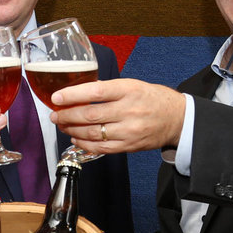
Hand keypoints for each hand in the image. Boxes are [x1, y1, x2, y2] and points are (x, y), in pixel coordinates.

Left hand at [51, 78, 185, 153]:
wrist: (177, 118)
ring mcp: (129, 130)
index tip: (57, 97)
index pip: (95, 91)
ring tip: (62, 125)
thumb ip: (108, 89)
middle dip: (67, 115)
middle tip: (55, 114)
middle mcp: (129, 110)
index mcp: (129, 90)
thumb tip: (79, 91)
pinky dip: (84, 143)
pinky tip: (75, 137)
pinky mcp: (129, 146)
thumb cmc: (152, 98)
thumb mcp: (132, 85)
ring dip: (72, 129)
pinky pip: (101, 147)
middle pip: (90, 115)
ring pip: (93, 133)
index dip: (73, 95)